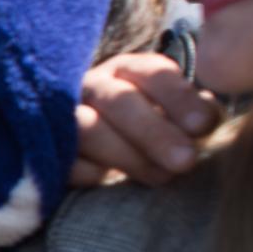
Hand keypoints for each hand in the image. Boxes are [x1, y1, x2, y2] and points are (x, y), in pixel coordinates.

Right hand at [71, 52, 220, 186]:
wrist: (98, 155)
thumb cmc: (150, 134)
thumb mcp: (177, 116)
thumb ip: (197, 113)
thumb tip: (207, 118)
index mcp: (128, 71)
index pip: (153, 73)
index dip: (178, 98)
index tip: (202, 127)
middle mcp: (93, 87)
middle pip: (118, 101)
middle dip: (154, 132)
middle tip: (185, 161)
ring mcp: (63, 116)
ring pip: (86, 129)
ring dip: (126, 155)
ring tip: (160, 177)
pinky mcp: (46, 148)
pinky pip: (65, 158)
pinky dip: (90, 170)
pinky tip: (112, 180)